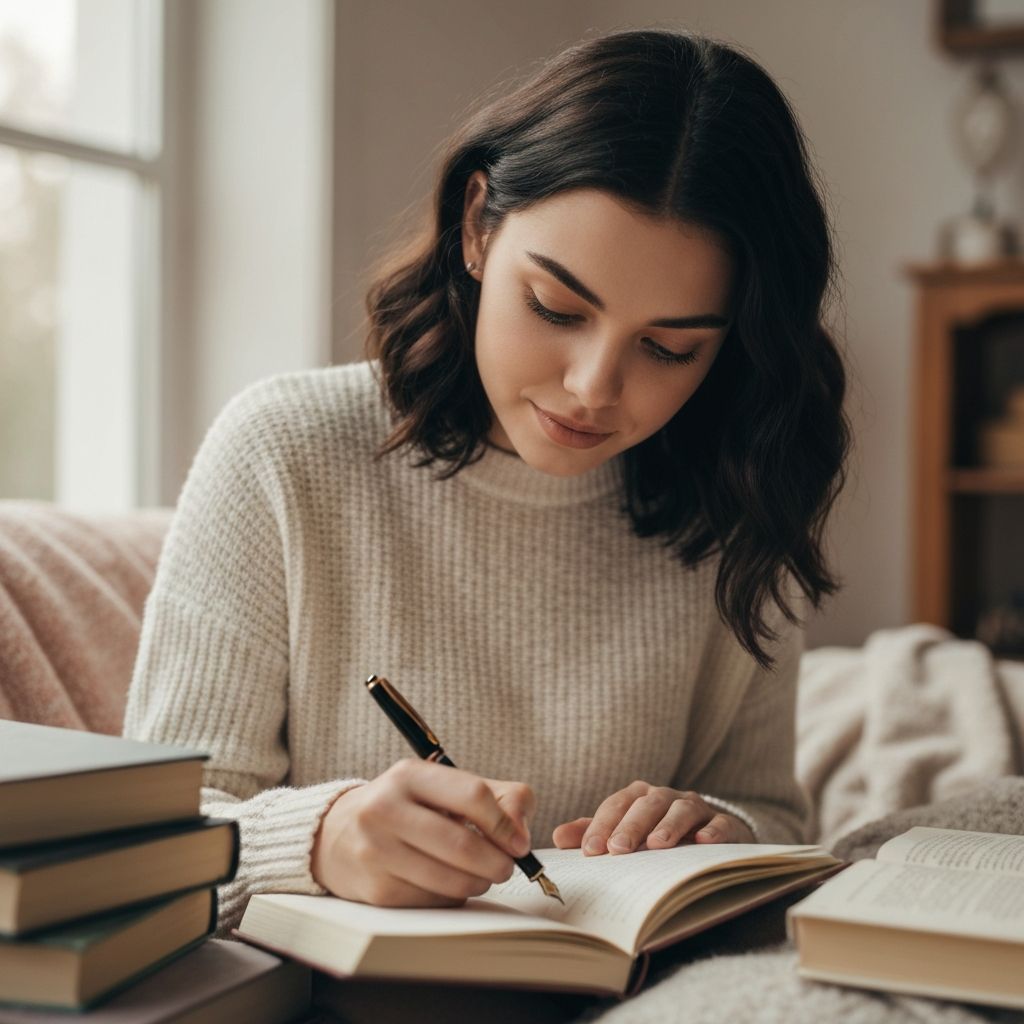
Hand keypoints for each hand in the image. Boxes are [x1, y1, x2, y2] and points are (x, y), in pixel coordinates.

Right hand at [311, 758, 533, 906]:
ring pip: (452, 879)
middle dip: (498, 862)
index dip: (504, 823)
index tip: (519, 842)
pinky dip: (453, 895)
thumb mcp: (442, 786)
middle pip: (464, 844)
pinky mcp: (377, 890)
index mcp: (409, 775)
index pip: (472, 795)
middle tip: (507, 866)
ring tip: (482, 875)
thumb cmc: (405, 807)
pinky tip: (447, 881)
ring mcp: (377, 851)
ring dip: (480, 882)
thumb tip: (521, 831)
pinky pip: (435, 901)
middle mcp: (386, 809)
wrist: (337, 835)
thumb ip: (496, 795)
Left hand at [551, 781, 753, 854]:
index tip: (590, 850)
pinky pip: (721, 823)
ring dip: (668, 825)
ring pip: (682, 809)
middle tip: (617, 849)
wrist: (710, 832)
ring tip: (656, 845)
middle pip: (647, 805)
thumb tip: (557, 836)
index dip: (602, 825)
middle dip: (630, 826)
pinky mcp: (725, 823)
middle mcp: (667, 797)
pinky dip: (713, 830)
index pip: (616, 805)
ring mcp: (697, 808)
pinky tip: (703, 842)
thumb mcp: (624, 831)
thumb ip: (593, 832)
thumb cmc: (657, 833)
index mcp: (639, 797)